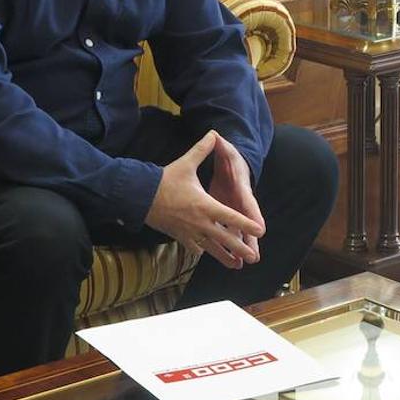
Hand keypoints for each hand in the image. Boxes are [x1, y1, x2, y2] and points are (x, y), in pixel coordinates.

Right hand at [144, 131, 264, 268]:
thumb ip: (202, 149)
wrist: (140, 196)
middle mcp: (200, 222)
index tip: (259, 231)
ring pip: (211, 248)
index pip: (230, 216)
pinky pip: (195, 248)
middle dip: (240, 248)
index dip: (246, 224)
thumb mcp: (186, 163)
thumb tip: (214, 132)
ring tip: (237, 266)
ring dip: (224, 257)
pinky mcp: (180, 236)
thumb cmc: (165, 180)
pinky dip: (204, 251)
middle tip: (253, 257)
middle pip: (224, 238)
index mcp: (205, 205)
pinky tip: (209, 255)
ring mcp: (189, 232)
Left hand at [207, 133, 264, 262]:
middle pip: (247, 224)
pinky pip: (227, 232)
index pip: (248, 202)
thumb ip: (220, 145)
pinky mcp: (226, 216)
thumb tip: (216, 135)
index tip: (260, 229)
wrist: (234, 165)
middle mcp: (240, 203)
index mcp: (241, 188)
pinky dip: (227, 246)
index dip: (253, 215)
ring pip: (238, 232)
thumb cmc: (231, 159)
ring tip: (243, 265)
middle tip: (255, 256)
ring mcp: (234, 211)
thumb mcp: (226, 151)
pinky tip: (227, 260)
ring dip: (240, 248)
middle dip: (250, 240)